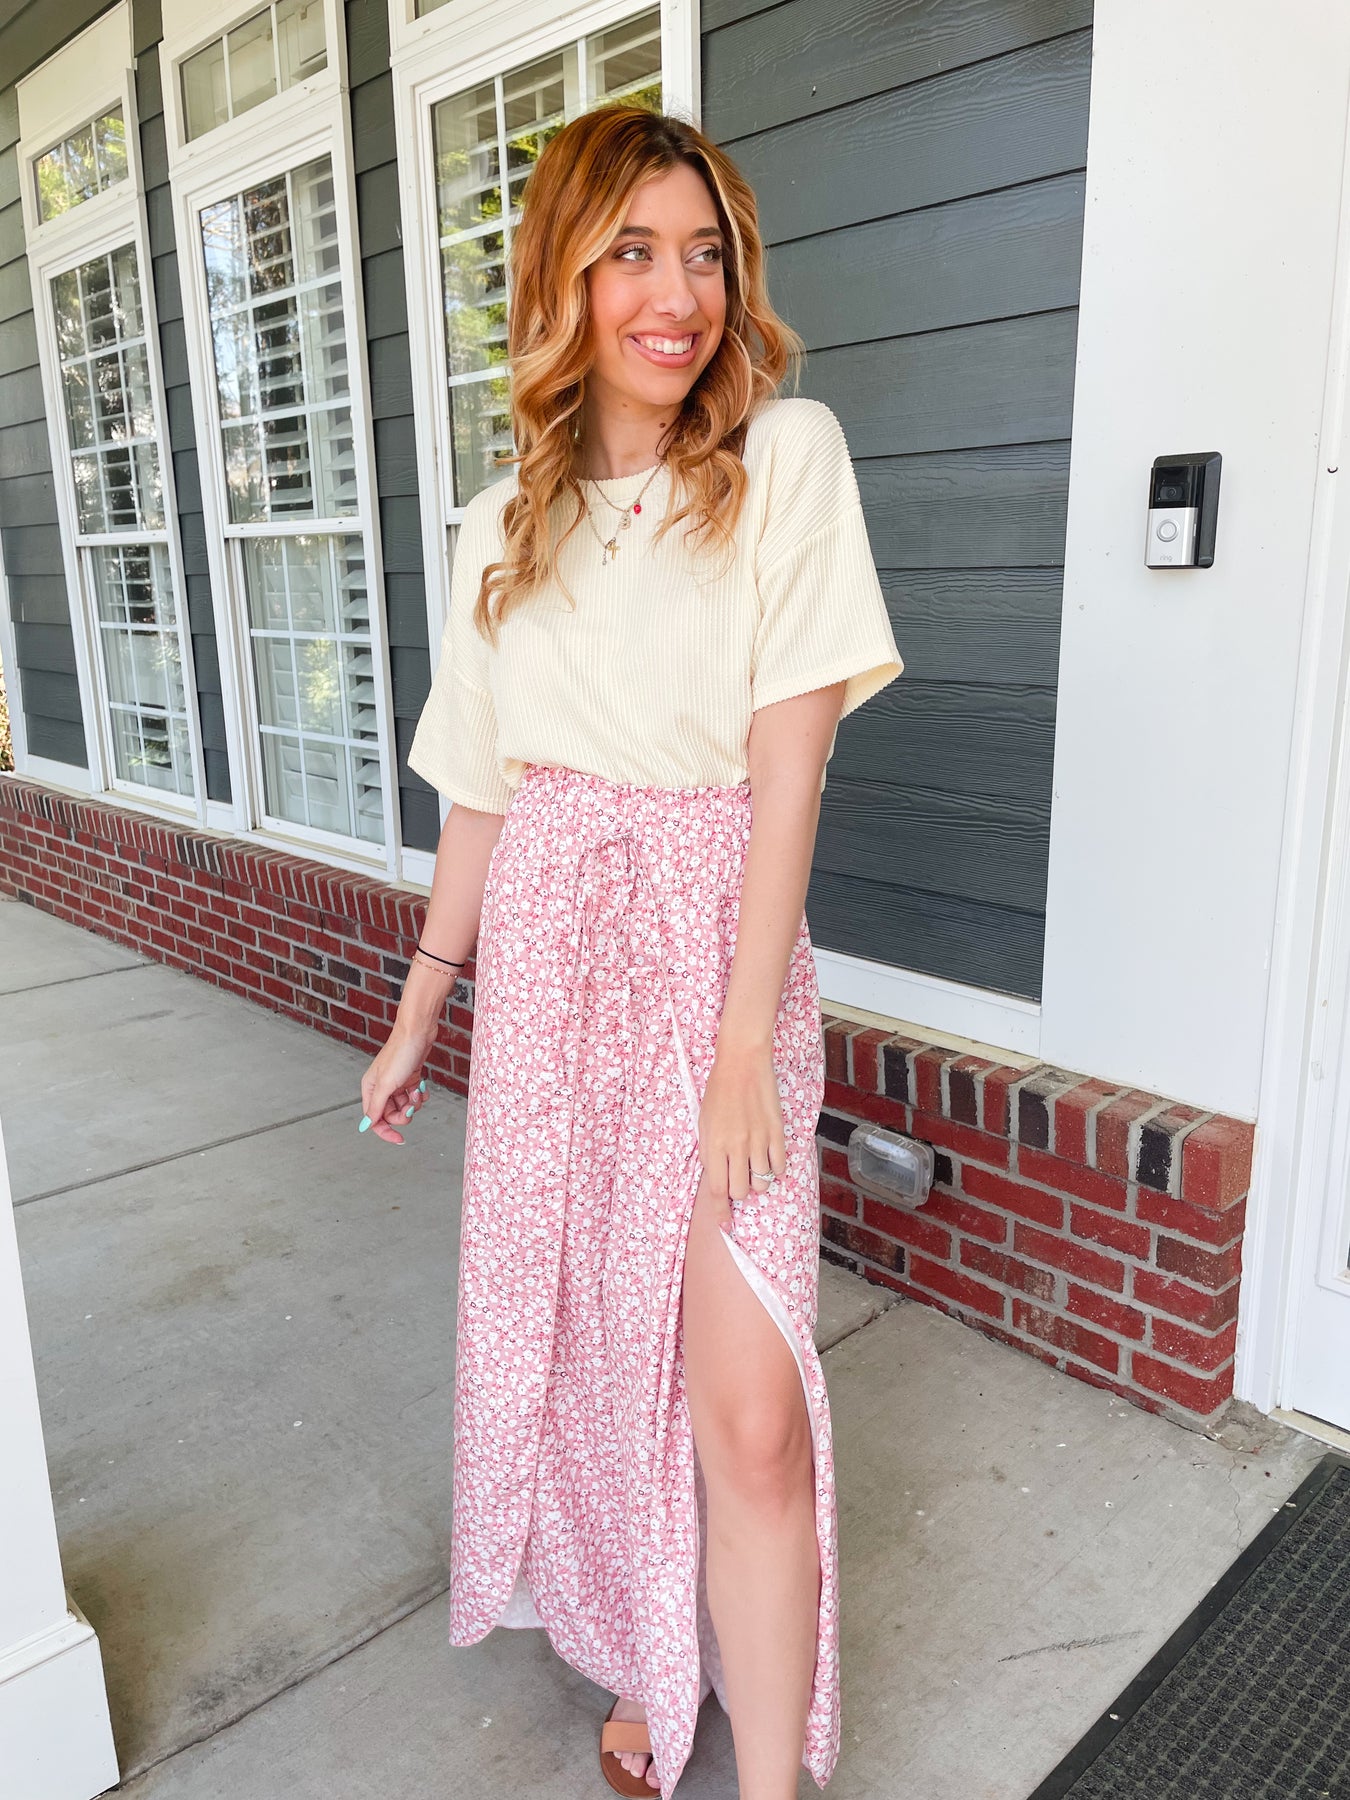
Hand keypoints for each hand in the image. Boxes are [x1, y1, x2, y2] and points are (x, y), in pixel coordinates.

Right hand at [358, 1023, 435, 1144]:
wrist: (418, 1032)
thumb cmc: (401, 1053)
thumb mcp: (386, 1084)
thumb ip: (376, 1107)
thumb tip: (366, 1125)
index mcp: (370, 1089)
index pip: (374, 1119)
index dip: (386, 1131)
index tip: (399, 1139)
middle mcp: (381, 1087)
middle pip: (390, 1115)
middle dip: (404, 1114)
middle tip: (411, 1106)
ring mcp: (396, 1083)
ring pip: (403, 1106)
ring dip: (413, 1104)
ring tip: (417, 1092)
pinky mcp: (409, 1078)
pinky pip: (413, 1096)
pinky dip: (420, 1096)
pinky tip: (422, 1088)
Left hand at [697, 1041, 785, 1205]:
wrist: (742, 1063)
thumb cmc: (719, 1091)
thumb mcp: (704, 1123)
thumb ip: (710, 1153)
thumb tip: (717, 1180)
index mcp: (714, 1144)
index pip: (717, 1190)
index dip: (721, 1213)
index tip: (725, 1225)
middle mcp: (736, 1146)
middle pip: (740, 1191)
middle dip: (739, 1193)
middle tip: (738, 1179)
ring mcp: (758, 1140)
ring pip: (761, 1182)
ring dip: (757, 1182)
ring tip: (754, 1167)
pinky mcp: (777, 1132)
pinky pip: (780, 1166)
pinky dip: (775, 1171)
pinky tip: (770, 1161)